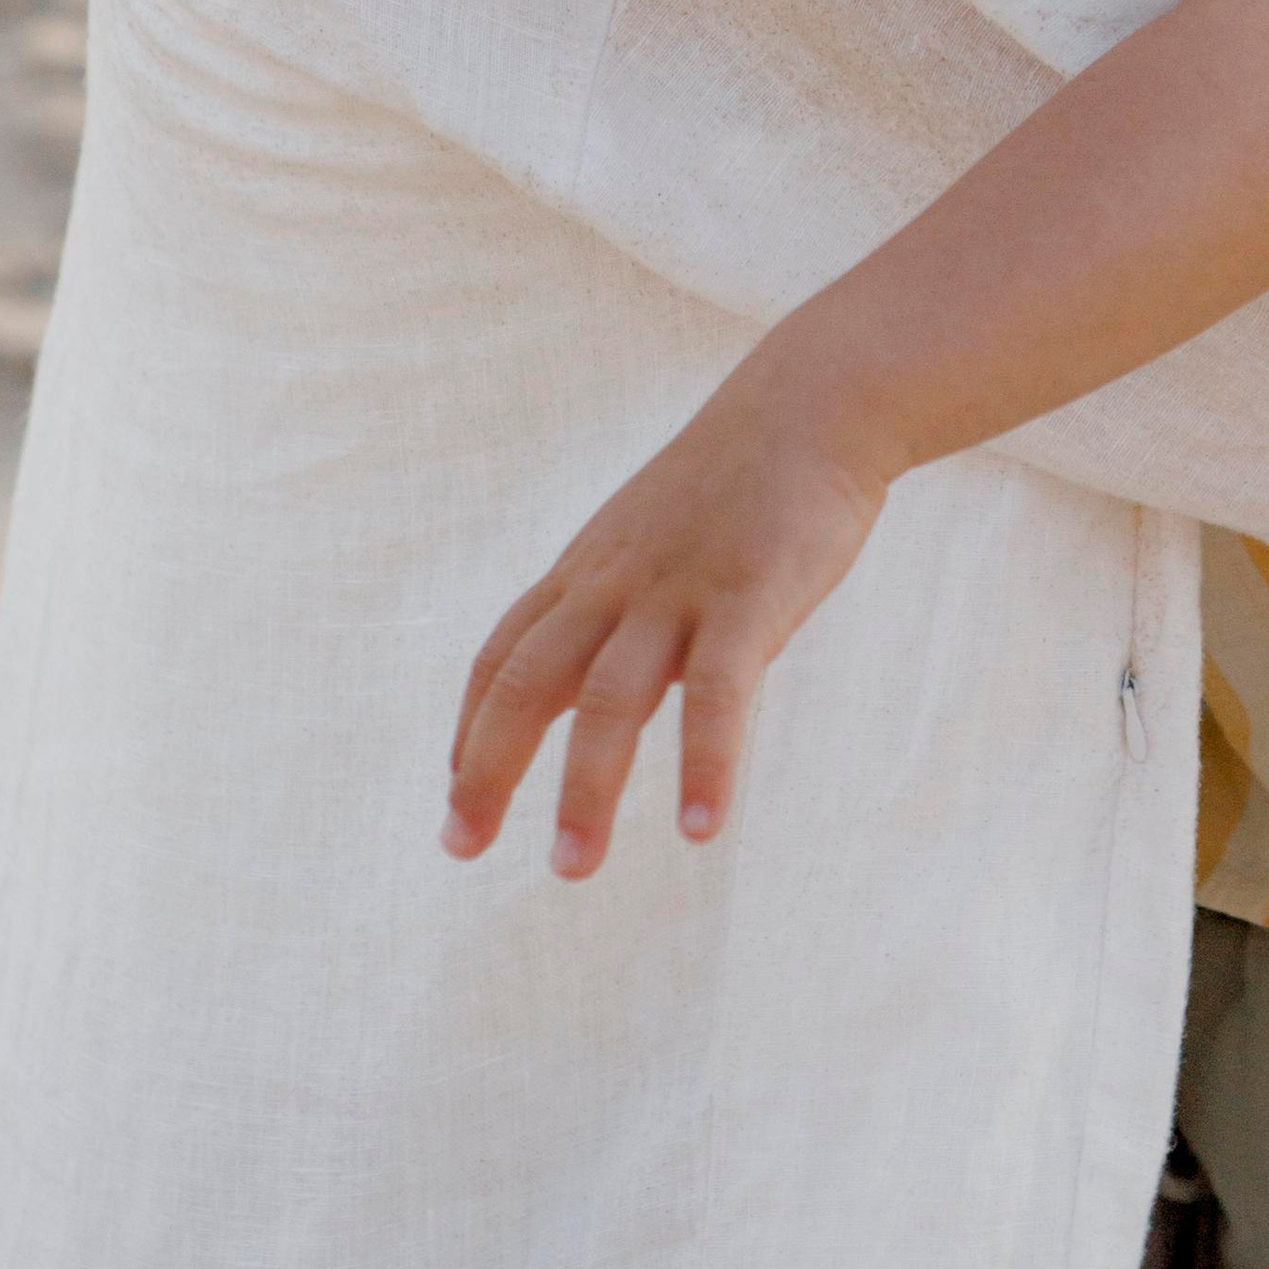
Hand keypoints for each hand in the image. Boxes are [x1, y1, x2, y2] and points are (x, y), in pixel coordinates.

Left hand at [442, 355, 887, 877]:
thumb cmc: (739, 479)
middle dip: (489, 766)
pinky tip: (702, 829)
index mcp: (592, 568)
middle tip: (463, 847)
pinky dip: (706, 762)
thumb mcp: (654, 538)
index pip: (506, 652)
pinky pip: (720, 691)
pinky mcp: (750, 594)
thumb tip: (598, 698)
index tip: (453, 792)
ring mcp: (680, 587)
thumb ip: (622, 610)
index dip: (472, 725)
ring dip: (587, 787)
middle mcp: (618, 580)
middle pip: (530, 678)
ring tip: (572, 867)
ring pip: (612, 696)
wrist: (815, 401)